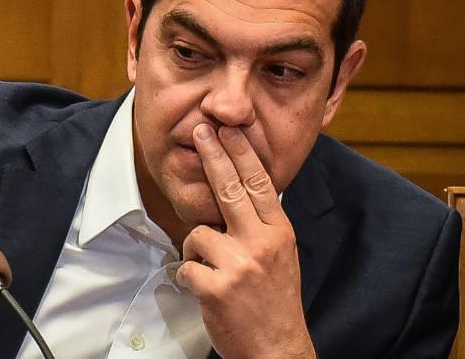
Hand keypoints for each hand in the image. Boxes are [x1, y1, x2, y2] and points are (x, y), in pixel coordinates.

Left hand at [177, 124, 315, 358]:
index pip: (260, 184)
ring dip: (195, 250)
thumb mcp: (281, 256)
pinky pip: (186, 266)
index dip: (242, 154)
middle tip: (200, 132)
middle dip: (213, 155)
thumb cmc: (274, 302)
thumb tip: (242, 193)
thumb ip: (262, 226)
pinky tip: (205, 290)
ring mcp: (239, 264)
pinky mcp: (216, 286)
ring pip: (198, 233)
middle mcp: (262, 243)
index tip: (229, 130)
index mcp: (279, 234)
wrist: (277, 350)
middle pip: (229, 189)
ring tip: (211, 270)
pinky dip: (189, 277)